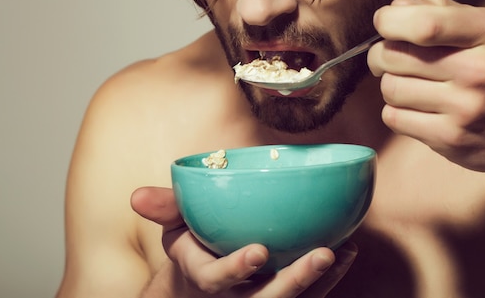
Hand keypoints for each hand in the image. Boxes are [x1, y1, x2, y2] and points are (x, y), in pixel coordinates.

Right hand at [130, 186, 357, 296]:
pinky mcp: (280, 294)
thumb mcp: (173, 222)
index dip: (235, 269)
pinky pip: (307, 294)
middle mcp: (234, 294)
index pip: (216, 280)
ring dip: (320, 280)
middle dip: (293, 282)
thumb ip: (165, 207)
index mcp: (204, 274)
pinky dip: (329, 277)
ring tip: (343, 252)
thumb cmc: (193, 239)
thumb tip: (136, 196)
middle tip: (321, 256)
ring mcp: (259, 296)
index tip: (259, 252)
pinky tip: (348, 250)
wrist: (205, 269)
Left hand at [368, 0, 484, 172]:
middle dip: (380, 54)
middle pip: (395, 56)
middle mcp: (478, 70)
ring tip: (409, 83)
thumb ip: (442, 10)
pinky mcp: (451, 138)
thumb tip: (395, 9)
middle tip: (386, 56)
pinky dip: (396, 110)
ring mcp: (465, 108)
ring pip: (391, 88)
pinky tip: (415, 107)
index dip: (389, 21)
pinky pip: (395, 118)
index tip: (384, 23)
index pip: (423, 23)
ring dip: (391, 83)